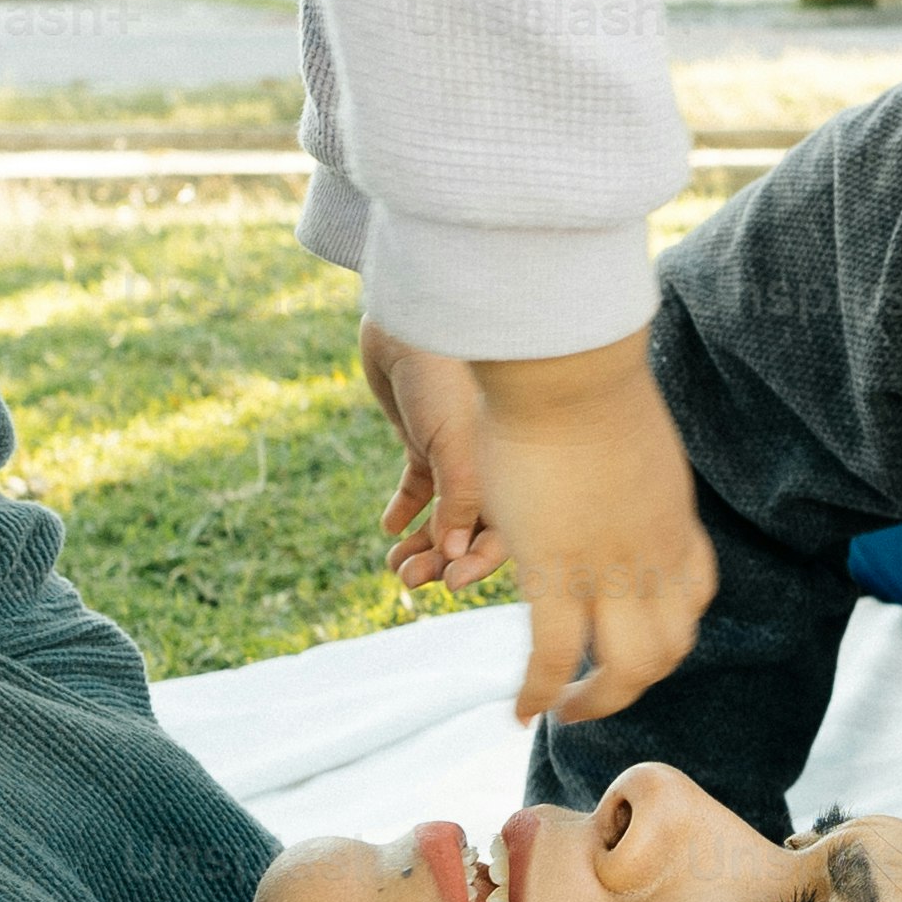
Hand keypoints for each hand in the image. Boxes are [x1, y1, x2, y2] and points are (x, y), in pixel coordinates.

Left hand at [362, 322, 499, 594]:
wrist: (408, 319)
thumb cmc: (443, 376)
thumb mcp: (456, 446)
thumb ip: (460, 501)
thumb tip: (454, 555)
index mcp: (512, 466)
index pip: (507, 530)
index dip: (481, 561)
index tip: (450, 582)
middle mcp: (491, 463)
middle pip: (472, 529)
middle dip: (443, 558)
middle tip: (409, 579)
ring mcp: (456, 454)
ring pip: (443, 514)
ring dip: (422, 542)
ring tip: (394, 567)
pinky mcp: (424, 441)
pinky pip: (419, 487)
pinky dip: (405, 510)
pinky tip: (388, 529)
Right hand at [464, 335, 717, 724]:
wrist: (568, 367)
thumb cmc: (583, 376)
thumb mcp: (624, 429)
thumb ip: (620, 457)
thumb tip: (601, 438)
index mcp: (671, 518)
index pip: (693, 594)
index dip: (670, 626)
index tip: (639, 634)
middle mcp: (654, 555)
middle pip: (668, 647)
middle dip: (636, 680)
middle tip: (597, 692)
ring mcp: (611, 569)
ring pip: (626, 668)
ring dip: (597, 702)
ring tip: (566, 711)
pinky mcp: (556, 571)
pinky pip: (554, 656)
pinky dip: (541, 693)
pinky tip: (522, 710)